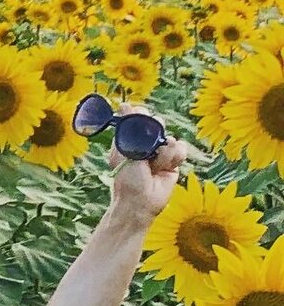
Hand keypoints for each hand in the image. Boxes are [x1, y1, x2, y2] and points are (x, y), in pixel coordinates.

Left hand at [108, 103, 189, 225]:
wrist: (142, 200)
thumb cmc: (127, 178)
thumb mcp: (124, 151)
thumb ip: (129, 128)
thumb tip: (126, 104)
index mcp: (128, 138)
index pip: (138, 117)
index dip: (141, 116)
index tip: (141, 117)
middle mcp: (145, 143)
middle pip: (157, 123)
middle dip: (154, 133)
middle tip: (149, 146)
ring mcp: (160, 152)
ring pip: (170, 138)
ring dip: (163, 152)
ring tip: (154, 166)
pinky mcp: (173, 161)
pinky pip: (180, 148)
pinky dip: (174, 157)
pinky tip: (165, 169)